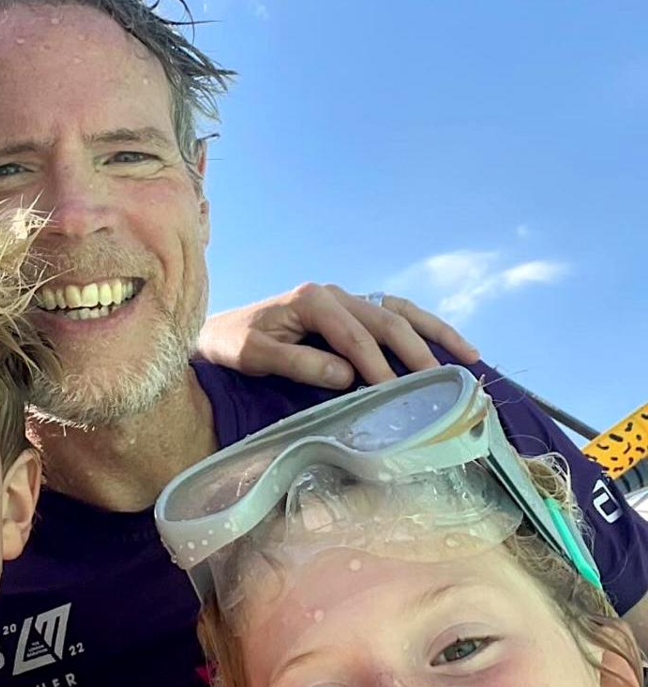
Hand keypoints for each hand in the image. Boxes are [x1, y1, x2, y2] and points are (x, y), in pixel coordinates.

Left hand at [196, 284, 480, 388]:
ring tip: (468, 357)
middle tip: (438, 385)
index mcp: (312, 300)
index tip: (396, 394)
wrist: (217, 330)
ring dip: (434, 333)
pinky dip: (423, 327)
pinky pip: (393, 314)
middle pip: (385, 321)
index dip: (377, 365)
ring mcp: (345, 298)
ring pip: (399, 312)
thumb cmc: (232, 344)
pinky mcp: (349, 310)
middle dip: (414, 353)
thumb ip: (298, 363)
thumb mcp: (254, 356)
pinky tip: (448, 345)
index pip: (354, 336)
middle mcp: (334, 293)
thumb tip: (347, 375)